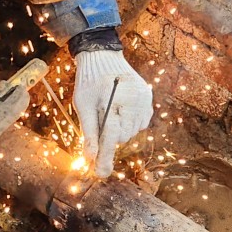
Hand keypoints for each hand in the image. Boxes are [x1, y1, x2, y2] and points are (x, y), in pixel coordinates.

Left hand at [74, 49, 152, 177]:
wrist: (102, 57)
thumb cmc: (89, 82)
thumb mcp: (83, 106)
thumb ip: (88, 132)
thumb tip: (90, 158)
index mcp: (113, 102)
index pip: (110, 137)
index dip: (104, 157)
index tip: (100, 174)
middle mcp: (133, 101)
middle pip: (122, 137)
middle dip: (109, 136)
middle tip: (99, 120)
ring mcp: (143, 100)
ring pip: (132, 131)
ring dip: (120, 129)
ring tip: (109, 110)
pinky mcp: (148, 99)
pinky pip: (141, 123)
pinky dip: (130, 122)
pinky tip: (121, 109)